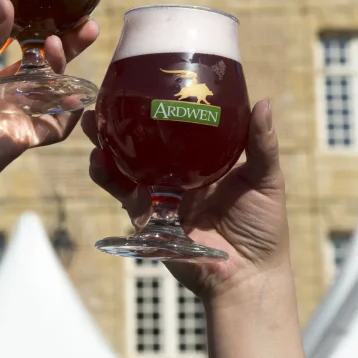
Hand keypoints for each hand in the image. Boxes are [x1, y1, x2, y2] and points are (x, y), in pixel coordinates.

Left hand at [0, 0, 98, 208]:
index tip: (61, 9)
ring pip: (52, 90)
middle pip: (44, 65)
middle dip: (67, 46)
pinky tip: (77, 96)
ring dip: (61, 69)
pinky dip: (70, 114)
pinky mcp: (24, 139)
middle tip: (88, 26)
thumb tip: (5, 0)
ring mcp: (17, 114)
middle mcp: (5, 91)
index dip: (42, 29)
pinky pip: (55, 127)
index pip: (22, 45)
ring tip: (57, 47)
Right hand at [83, 100, 288, 304]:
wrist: (248, 276)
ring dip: (105, 143)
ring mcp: (158, 194)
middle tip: (104, 96)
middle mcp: (175, 174)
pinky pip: (122, 193)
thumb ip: (262, 144)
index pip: (176, 128)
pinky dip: (107, 176)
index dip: (159, 107)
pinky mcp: (146, 216)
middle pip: (143, 142)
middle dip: (121, 121)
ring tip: (91, 122)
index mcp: (202, 161)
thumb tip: (263, 102)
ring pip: (124, 163)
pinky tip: (99, 160)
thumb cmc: (264, 228)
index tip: (146, 80)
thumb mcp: (266, 179)